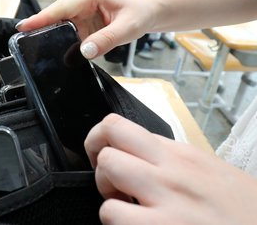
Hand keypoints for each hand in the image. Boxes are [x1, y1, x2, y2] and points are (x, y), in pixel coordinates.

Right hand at [16, 0, 151, 58]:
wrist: (145, 15)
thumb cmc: (137, 15)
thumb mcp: (127, 28)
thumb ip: (106, 40)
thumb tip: (84, 50)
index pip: (61, 8)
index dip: (41, 18)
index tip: (24, 26)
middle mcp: (79, 3)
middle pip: (53, 16)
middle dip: (38, 27)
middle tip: (20, 42)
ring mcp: (78, 14)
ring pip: (56, 25)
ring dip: (47, 36)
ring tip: (32, 49)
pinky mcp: (79, 25)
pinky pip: (64, 33)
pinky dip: (57, 42)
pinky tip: (50, 51)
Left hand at [84, 113, 256, 224]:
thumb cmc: (247, 215)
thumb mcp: (215, 175)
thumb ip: (176, 163)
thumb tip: (142, 159)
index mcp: (183, 155)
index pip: (121, 126)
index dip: (102, 139)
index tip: (104, 153)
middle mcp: (172, 171)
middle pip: (108, 143)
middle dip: (100, 163)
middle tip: (115, 186)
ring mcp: (167, 200)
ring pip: (106, 174)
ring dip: (107, 196)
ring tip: (127, 211)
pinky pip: (113, 216)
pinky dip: (116, 223)